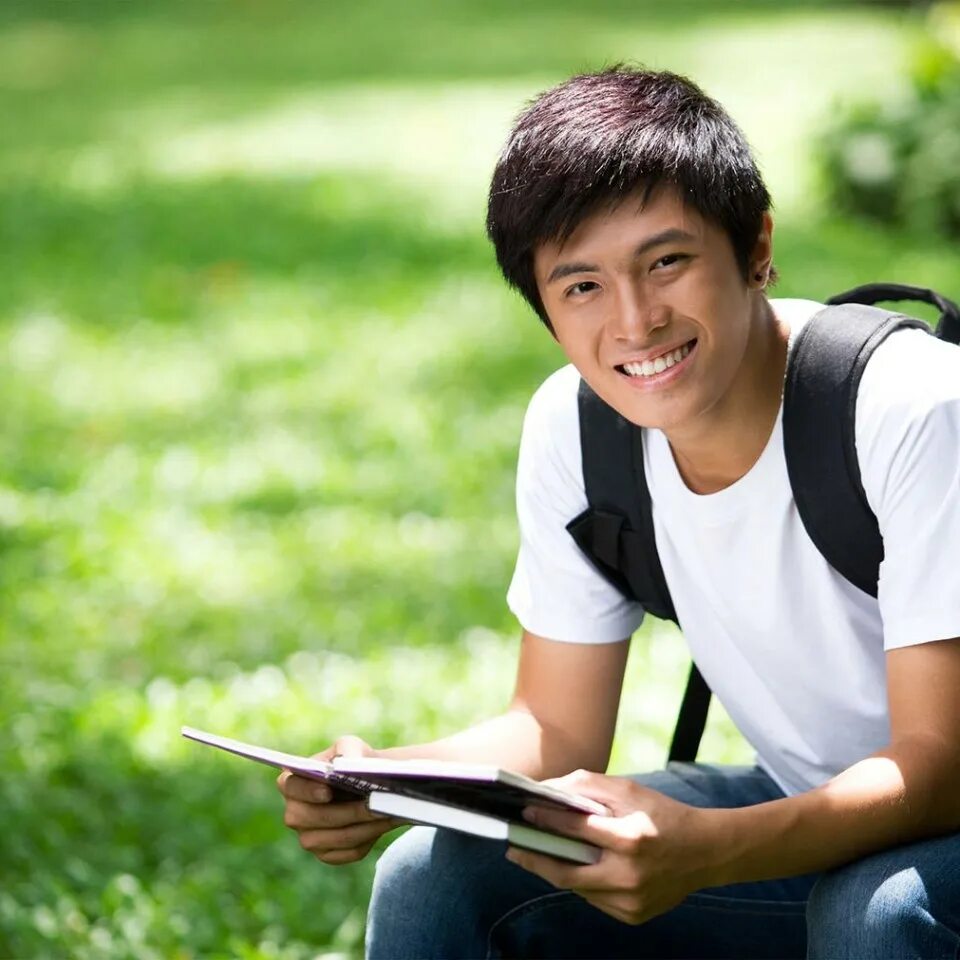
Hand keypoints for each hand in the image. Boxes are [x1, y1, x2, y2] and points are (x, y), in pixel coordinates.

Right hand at [276, 735, 400, 864]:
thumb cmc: (354, 760)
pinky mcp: (328, 854)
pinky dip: (369, 838)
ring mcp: (309, 837)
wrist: (369, 783)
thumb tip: (348, 764)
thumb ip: (347, 750)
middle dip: (347, 812)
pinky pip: (348, 852)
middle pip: (314, 818)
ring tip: (388, 812)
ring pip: (336, 837)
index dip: (307, 791)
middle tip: (373, 804)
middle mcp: (294, 813)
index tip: (328, 791)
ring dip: (364, 826)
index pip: (290, 788)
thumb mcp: (350, 746)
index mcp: (291, 783)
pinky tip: (385, 823)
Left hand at [505, 769, 718, 924]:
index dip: (547, 820)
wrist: (706, 852)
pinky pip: (595, 899)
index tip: (524, 813)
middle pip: (567, 873)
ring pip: (578, 888)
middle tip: (513, 848)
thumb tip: (547, 791)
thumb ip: (587, 787)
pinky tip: (574, 867)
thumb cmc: (662, 814)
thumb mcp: (628, 790)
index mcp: (631, 839)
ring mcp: (632, 902)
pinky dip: (582, 882)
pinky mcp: (633, 916)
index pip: (577, 829)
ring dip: (556, 870)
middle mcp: (630, 876)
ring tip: (535, 854)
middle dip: (535, 859)